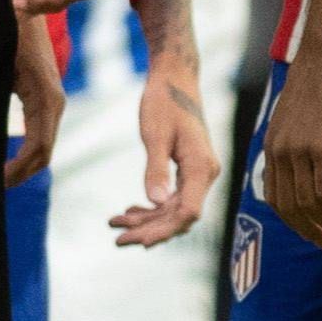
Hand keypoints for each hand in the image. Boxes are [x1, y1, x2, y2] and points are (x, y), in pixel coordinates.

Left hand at [8, 16, 62, 186]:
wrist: (23, 2)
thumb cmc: (8, 26)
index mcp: (46, 98)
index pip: (38, 148)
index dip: (17, 170)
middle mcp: (54, 102)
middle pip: (43, 155)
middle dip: (19, 175)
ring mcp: (52, 101)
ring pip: (43, 147)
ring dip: (22, 167)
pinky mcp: (42, 98)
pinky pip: (39, 134)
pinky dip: (24, 153)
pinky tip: (2, 161)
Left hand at [117, 42, 221, 246]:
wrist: (175, 78)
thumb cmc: (164, 101)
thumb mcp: (155, 135)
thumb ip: (155, 170)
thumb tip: (154, 202)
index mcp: (201, 167)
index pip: (187, 212)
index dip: (164, 231)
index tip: (139, 242)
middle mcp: (205, 173)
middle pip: (179, 216)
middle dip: (149, 230)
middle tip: (117, 238)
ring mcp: (199, 173)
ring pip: (174, 209)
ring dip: (147, 220)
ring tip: (116, 223)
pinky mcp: (189, 169)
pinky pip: (173, 196)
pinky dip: (152, 206)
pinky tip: (130, 211)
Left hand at [260, 51, 321, 248]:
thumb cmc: (318, 83)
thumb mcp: (298, 117)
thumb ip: (297, 141)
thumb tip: (311, 161)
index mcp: (272, 147)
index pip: (275, 196)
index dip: (291, 220)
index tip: (308, 230)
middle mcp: (280, 153)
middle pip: (289, 206)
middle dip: (307, 229)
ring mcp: (300, 152)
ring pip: (308, 203)